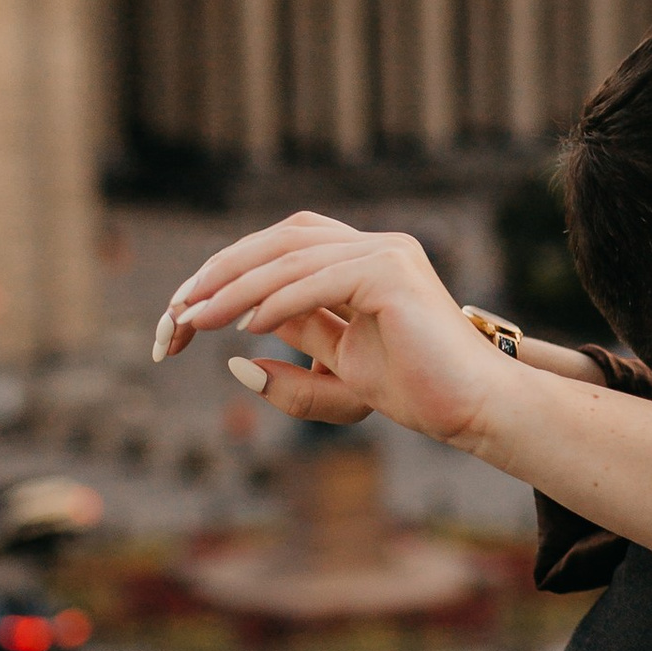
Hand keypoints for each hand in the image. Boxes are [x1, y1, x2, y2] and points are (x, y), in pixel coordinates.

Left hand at [156, 215, 505, 451]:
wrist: (475, 410)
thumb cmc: (419, 393)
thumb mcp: (339, 375)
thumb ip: (294, 364)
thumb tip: (235, 358)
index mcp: (361, 261)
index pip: (281, 249)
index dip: (228, 272)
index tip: (184, 311)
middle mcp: (375, 245)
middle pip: (279, 240)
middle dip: (220, 272)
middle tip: (176, 311)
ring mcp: (386, 253)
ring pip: (292, 257)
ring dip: (236, 288)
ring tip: (197, 319)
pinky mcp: (392, 273)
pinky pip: (319, 280)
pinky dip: (277, 301)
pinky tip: (246, 326)